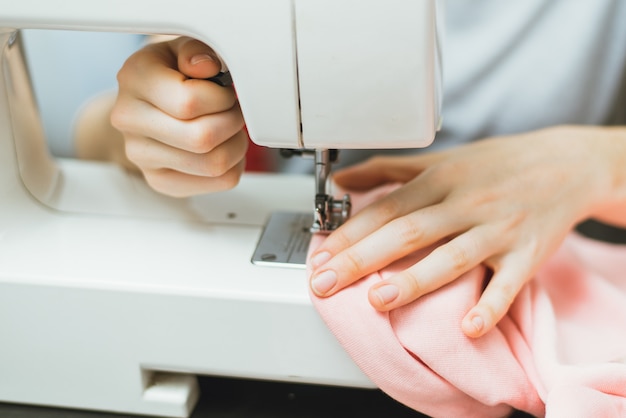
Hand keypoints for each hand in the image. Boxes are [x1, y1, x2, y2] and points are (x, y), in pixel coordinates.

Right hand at [111, 37, 247, 196]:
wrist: (146, 104)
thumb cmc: (172, 73)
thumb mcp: (183, 49)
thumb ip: (197, 50)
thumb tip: (206, 66)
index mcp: (135, 78)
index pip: (190, 102)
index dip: (221, 99)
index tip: (224, 93)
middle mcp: (129, 119)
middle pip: (202, 139)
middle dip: (232, 123)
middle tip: (231, 112)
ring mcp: (141, 155)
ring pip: (214, 164)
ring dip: (236, 146)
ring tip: (229, 129)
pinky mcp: (160, 181)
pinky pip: (217, 182)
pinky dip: (234, 166)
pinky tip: (223, 148)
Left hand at [309, 126, 625, 336]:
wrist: (564, 164)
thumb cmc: (495, 165)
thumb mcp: (440, 158)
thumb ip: (387, 170)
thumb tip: (341, 180)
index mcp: (440, 179)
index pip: (387, 209)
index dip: (350, 232)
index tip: (320, 255)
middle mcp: (466, 203)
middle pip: (408, 232)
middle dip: (362, 259)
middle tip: (325, 282)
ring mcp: (498, 230)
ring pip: (451, 257)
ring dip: (413, 280)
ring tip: (376, 300)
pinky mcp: (527, 255)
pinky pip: (507, 284)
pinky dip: (489, 306)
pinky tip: (467, 328)